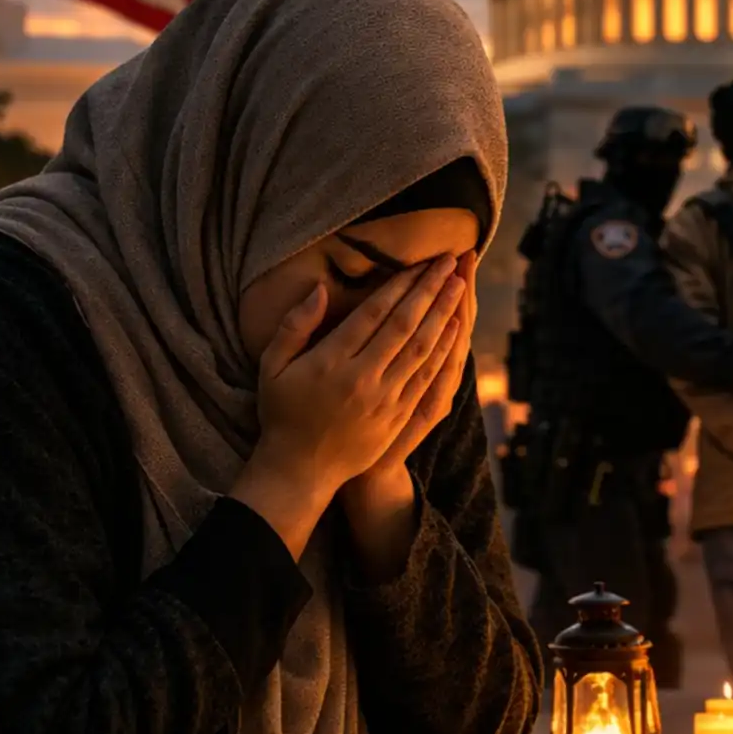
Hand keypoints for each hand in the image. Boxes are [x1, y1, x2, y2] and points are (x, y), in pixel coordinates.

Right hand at [252, 255, 466, 497]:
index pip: (374, 313)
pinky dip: (443, 350)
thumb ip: (295, 326)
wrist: (300, 470)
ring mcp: (384, 398)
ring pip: (421, 349)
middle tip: (450, 263)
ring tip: (460, 286)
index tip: (419, 263)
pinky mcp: (398, 416)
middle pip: (404, 325)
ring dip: (443, 314)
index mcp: (331, 361)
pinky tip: (455, 329)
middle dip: (430, 290)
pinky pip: (426, 377)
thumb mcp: (272, 367)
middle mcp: (362, 377)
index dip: (400, 285)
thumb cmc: (282, 412)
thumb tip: (320, 289)